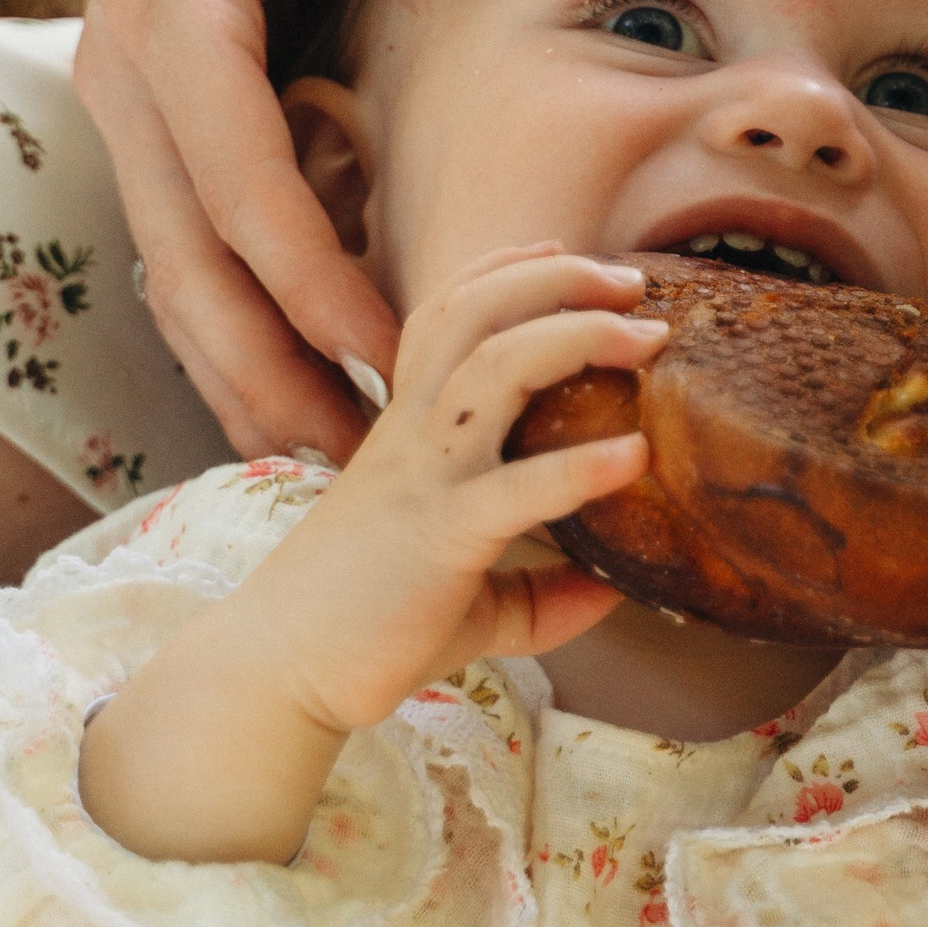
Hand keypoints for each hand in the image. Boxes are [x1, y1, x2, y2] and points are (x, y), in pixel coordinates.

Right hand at [76, 0, 927, 467]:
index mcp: (171, 11)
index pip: (235, 171)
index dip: (308, 270)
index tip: (391, 347)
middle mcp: (128, 77)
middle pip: (187, 261)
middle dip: (270, 373)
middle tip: (368, 468)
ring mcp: (131, 119)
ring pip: (176, 285)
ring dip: (248, 386)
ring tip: (341, 476)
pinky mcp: (156, 142)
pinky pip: (186, 268)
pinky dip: (237, 348)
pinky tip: (301, 419)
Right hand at [252, 245, 662, 724]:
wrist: (282, 675)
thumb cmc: (368, 630)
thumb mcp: (472, 602)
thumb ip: (539, 590)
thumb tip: (612, 591)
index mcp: (408, 433)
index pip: (445, 319)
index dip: (502, 271)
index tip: (563, 251)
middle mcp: (413, 437)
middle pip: (474, 315)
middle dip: (557, 280)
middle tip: (632, 280)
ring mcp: (424, 480)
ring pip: (493, 367)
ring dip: (576, 334)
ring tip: (644, 335)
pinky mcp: (439, 537)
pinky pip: (515, 487)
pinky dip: (579, 464)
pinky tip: (634, 457)